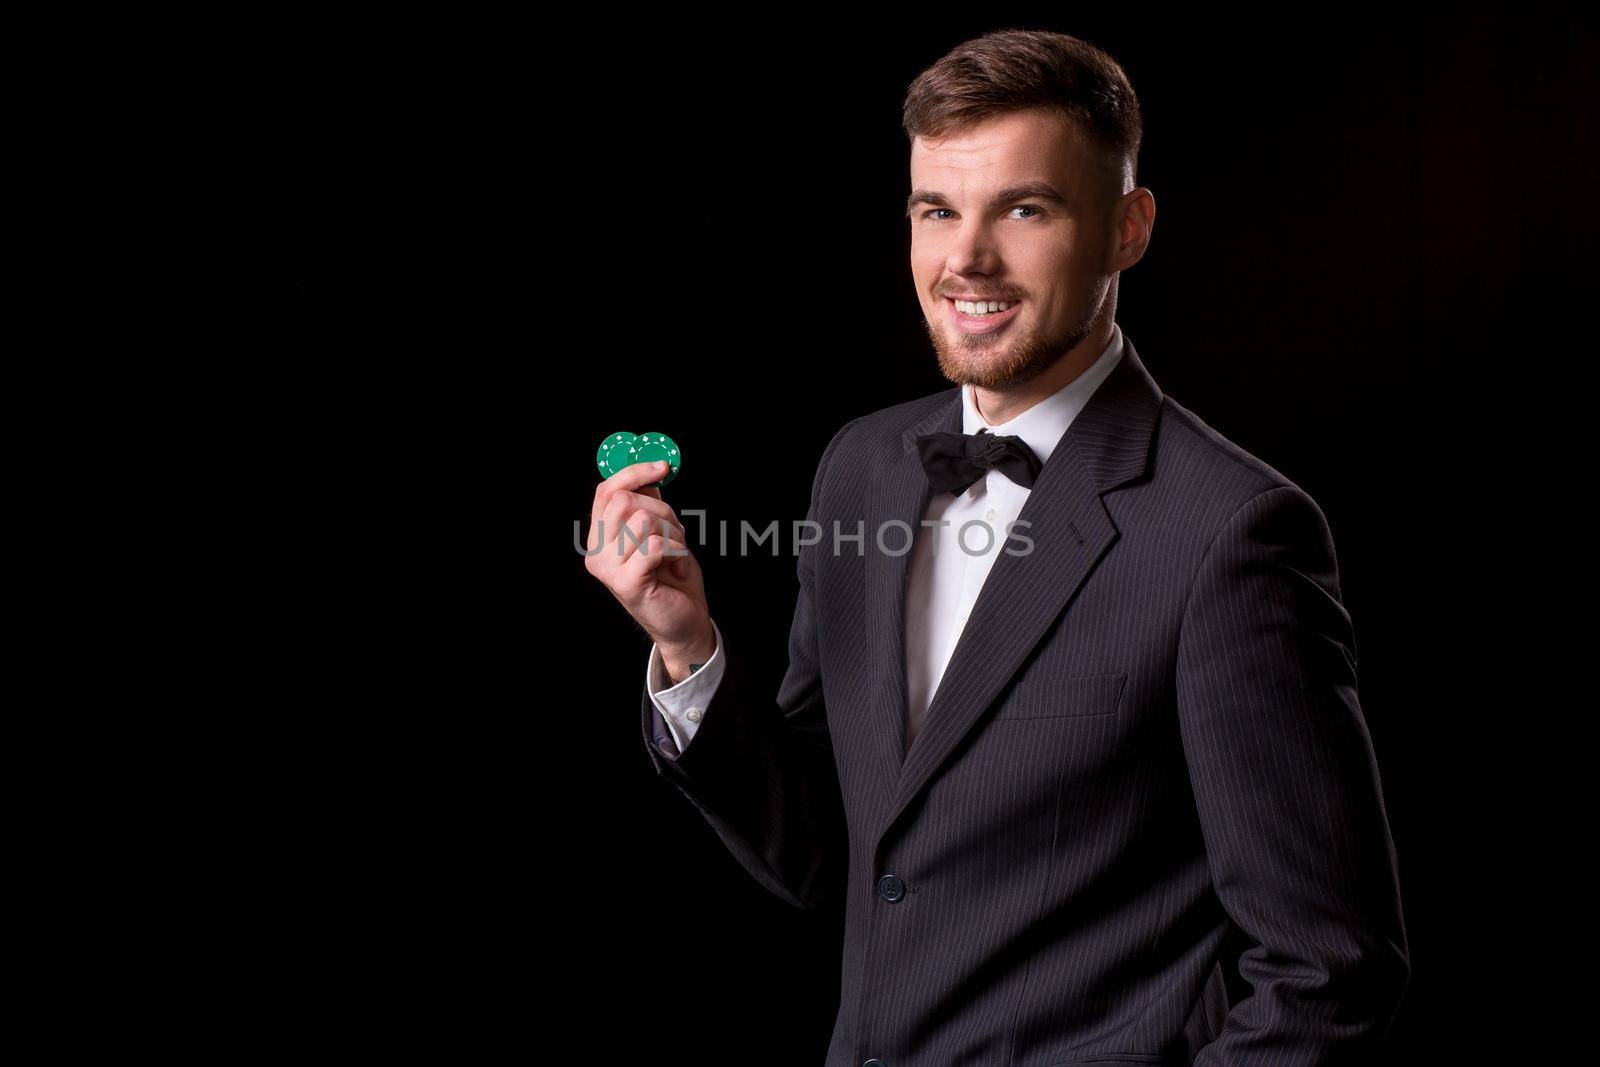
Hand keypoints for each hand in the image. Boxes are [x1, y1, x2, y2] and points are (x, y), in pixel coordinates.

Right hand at [584, 460, 714, 664]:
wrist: (684, 622)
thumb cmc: (672, 577)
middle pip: (624, 500)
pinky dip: (676, 549)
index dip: (634, 472)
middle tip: (676, 531)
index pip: (606, 491)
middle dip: (662, 509)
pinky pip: (656, 545)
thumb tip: (650, 469)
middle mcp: (596, 553)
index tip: (663, 467)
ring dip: (672, 531)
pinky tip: (677, 564)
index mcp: (600, 537)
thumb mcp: (661, 531)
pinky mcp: (626, 583)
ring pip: (643, 520)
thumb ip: (649, 503)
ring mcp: (608, 569)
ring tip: (676, 551)